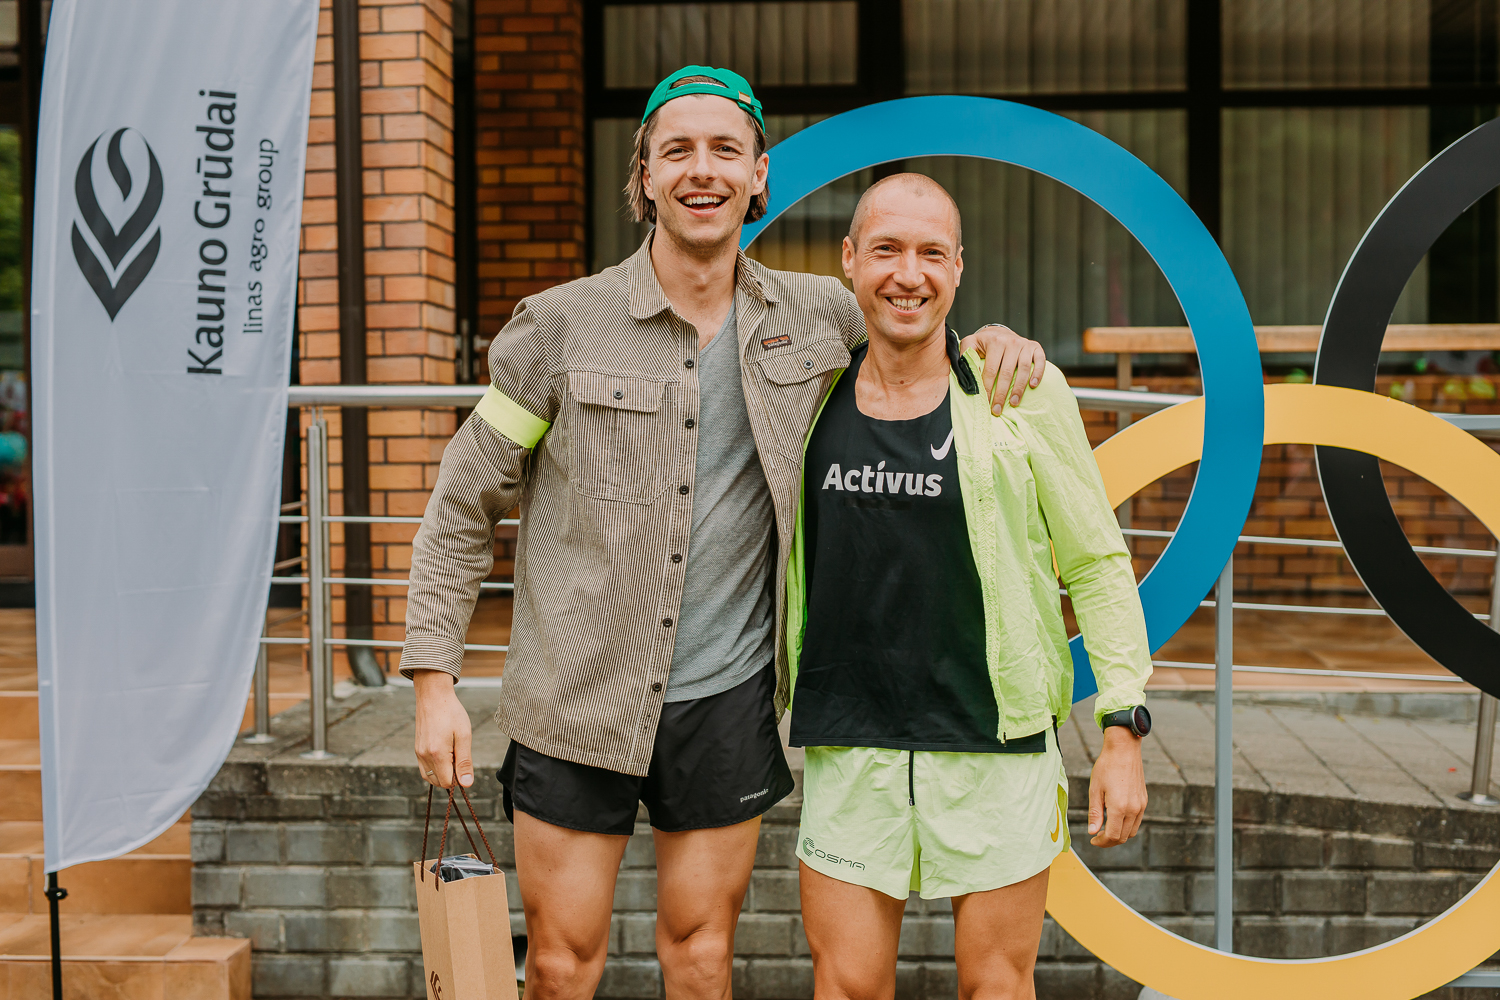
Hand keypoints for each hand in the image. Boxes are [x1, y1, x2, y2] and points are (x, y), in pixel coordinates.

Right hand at [414, 669, 472, 788]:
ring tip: (452, 753)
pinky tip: (444, 753)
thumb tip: (466, 784)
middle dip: (451, 776)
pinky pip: (424, 768)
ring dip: (442, 773)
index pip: (448, 783)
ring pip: (430, 777)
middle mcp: (424, 756)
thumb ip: (464, 762)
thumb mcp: (464, 736)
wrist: (433, 696)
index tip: (464, 762)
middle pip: (438, 782)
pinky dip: (435, 768)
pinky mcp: (416, 749)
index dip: (459, 778)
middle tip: (458, 754)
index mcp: (436, 754)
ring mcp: (418, 753)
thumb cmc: (451, 713)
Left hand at [958, 324, 1045, 414]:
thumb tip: (966, 374)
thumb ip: (965, 355)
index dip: (988, 388)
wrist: (1000, 332)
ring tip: (1013, 403)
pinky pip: (1040, 361)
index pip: (991, 370)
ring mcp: (1025, 344)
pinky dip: (1038, 373)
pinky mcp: (1036, 347)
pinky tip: (1033, 386)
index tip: (985, 402)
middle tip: (997, 409)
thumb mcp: (970, 344)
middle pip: (1007, 373)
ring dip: (1019, 388)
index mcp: (995, 342)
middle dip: (1001, 394)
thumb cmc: (983, 343)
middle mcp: (1011, 342)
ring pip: (1024, 369)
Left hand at [1088, 726, 1146, 846]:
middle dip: (1109, 841)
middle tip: (1097, 837)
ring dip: (1119, 835)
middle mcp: (1133, 809)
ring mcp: (1141, 805)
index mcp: (1119, 807)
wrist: (1124, 750)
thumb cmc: (1106, 767)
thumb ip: (1095, 813)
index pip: (1112, 835)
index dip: (1101, 842)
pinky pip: (1137, 821)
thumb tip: (1092, 832)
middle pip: (1123, 837)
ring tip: (1105, 829)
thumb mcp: (1095, 789)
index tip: (1093, 840)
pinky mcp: (1144, 801)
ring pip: (1131, 831)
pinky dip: (1126, 826)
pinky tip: (1115, 819)